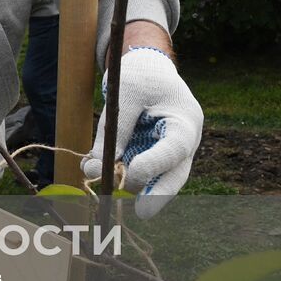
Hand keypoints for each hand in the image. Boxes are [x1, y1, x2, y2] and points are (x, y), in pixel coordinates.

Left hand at [82, 47, 203, 218]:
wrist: (147, 66)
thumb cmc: (140, 75)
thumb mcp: (126, 93)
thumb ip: (114, 129)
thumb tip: (96, 166)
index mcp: (185, 121)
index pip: (174, 151)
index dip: (153, 167)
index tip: (129, 175)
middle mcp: (182, 141)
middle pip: (175, 175)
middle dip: (158, 195)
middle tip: (141, 214)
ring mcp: (169, 150)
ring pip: (157, 178)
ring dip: (131, 185)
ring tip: (104, 184)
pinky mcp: (152, 153)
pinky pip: (138, 170)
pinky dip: (119, 174)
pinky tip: (96, 171)